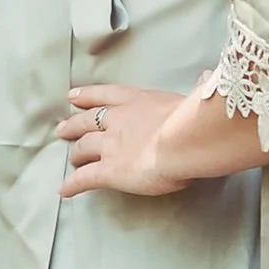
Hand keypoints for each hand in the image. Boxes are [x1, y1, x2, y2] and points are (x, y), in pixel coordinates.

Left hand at [57, 83, 190, 197]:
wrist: (186, 138)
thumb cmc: (197, 117)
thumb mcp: (197, 95)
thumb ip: (198, 87)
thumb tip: (206, 78)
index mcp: (138, 100)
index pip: (105, 95)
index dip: (87, 95)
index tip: (73, 96)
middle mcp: (118, 121)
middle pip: (88, 121)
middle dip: (73, 125)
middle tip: (61, 128)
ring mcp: (111, 146)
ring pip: (84, 148)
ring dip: (75, 153)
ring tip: (70, 158)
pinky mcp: (110, 171)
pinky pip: (86, 178)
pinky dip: (72, 185)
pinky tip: (63, 190)